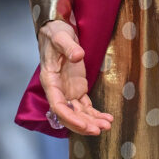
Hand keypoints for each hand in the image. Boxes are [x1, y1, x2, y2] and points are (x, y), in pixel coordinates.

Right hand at [38, 19, 112, 135]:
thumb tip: (78, 56)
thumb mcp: (61, 36)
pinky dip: (95, 114)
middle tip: (99, 129)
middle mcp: (58, 90)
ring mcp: (68, 91)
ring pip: (78, 113)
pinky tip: (107, 118)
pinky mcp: (77, 88)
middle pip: (68, 115)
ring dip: (91, 121)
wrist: (57, 29)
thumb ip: (69, 46)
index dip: (70, 118)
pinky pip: (85, 106)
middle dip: (83, 124)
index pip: (57, 106)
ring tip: (108, 125)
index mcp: (50, 81)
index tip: (84, 125)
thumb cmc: (55, 33)